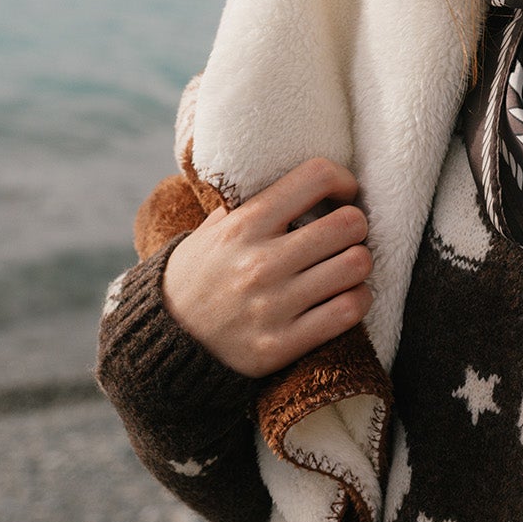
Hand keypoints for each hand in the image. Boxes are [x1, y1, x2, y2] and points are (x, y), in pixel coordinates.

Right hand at [161, 155, 372, 377]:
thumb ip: (252, 203)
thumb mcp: (212, 229)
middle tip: (345, 235)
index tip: (342, 194)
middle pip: (349, 223)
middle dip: (355, 226)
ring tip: (344, 266)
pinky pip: (348, 311)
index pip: (317, 176)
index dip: (343, 180)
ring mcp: (272, 306)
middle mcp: (260, 263)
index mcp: (245, 224)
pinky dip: (358, 299)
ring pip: (356, 265)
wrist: (164, 344)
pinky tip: (346, 296)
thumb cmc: (198, 276)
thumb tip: (300, 182)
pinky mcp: (281, 345)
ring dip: (358, 263)